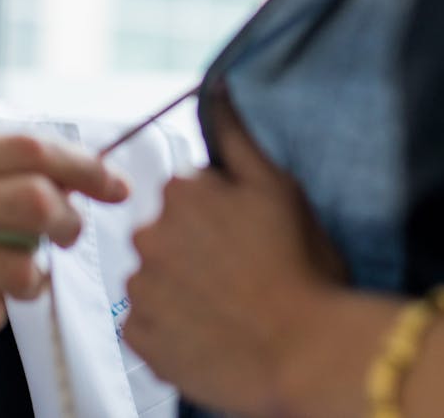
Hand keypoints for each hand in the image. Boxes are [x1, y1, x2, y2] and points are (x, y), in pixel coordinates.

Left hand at [124, 106, 341, 415]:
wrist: (304, 354)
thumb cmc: (301, 269)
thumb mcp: (279, 188)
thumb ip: (237, 138)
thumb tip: (216, 89)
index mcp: (181, 192)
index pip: (189, 194)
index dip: (220, 216)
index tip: (246, 238)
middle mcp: (148, 234)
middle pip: (166, 235)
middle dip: (194, 250)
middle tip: (239, 276)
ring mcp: (141, 288)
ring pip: (156, 280)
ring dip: (181, 290)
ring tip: (228, 309)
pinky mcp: (139, 337)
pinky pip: (149, 325)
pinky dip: (172, 329)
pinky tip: (209, 333)